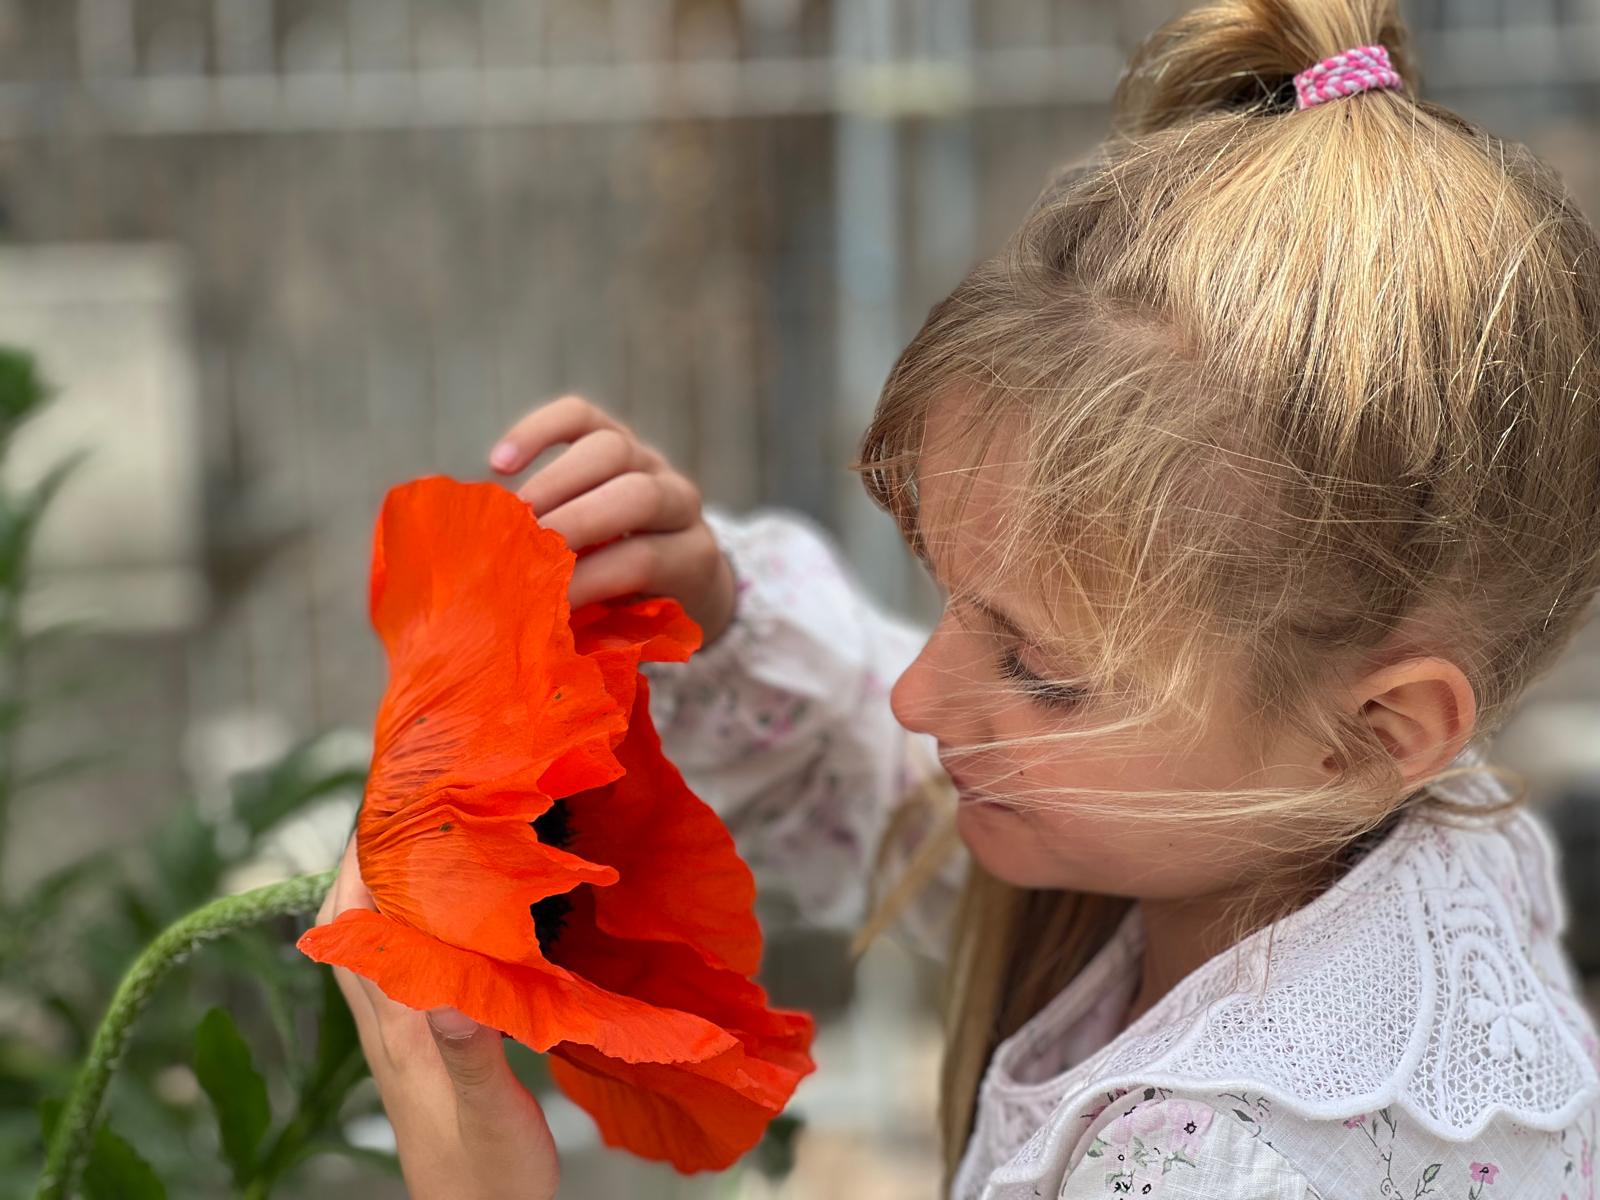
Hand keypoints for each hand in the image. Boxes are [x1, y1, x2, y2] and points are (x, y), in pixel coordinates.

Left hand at [317, 838, 558, 1199]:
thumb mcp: (490, 1115)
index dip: (365, 863)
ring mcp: (396, 1036)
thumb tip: (452, 995)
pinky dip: (407, 925)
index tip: (390, 804)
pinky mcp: (417, 1045)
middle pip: (346, 926)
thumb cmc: (486, 1176)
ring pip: (367, 945)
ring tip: (417, 843)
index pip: (359, 929)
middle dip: (364, 860)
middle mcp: (384, 1025)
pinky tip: (442, 915)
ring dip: (379, 889)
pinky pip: (395, 967)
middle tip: (401, 809)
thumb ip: (472, 1055)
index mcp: (398, 1032)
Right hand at [488, 395, 736, 645]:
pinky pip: (581, 417)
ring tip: (511, 514)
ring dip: (555, 480)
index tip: (546, 603)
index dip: (591, 580)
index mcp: (690, 556)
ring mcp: (649, 460)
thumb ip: (600, 630)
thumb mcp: (633, 628)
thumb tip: (539, 639)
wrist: (678, 568)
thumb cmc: (640, 608)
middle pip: (635, 495)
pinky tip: (499, 463)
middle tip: (523, 550)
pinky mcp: (615, 432)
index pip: (642, 559)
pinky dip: (538, 432)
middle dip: (576, 522)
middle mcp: (678, 499)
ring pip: (610, 448)